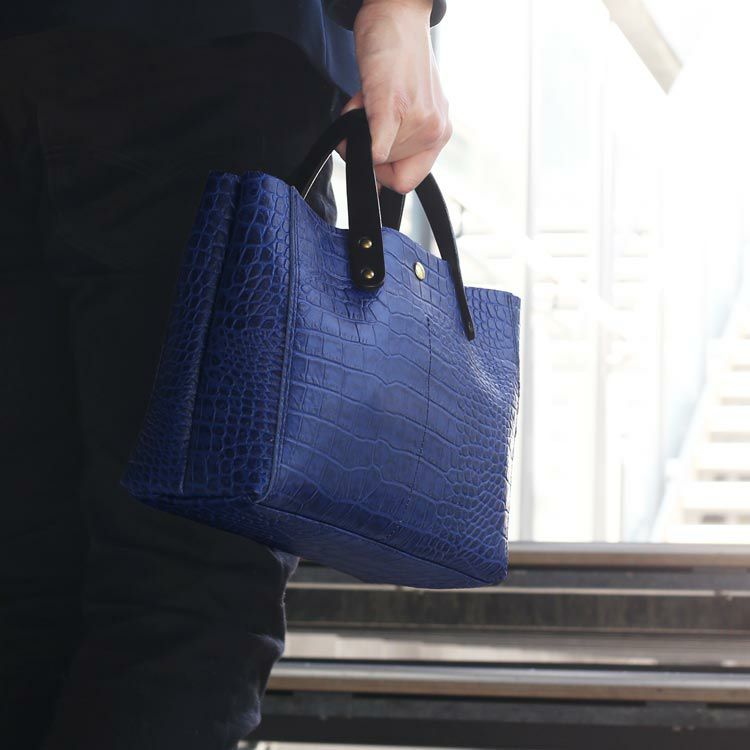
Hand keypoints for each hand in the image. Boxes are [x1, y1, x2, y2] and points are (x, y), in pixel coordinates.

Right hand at [340, 0, 451, 193]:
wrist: (397, 15)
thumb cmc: (398, 60)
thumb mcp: (408, 108)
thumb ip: (398, 142)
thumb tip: (375, 177)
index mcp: (438, 135)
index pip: (406, 181)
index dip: (383, 172)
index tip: (373, 147)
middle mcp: (434, 130)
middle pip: (387, 169)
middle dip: (369, 144)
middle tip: (371, 111)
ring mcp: (418, 119)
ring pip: (375, 156)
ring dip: (360, 128)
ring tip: (369, 97)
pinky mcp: (391, 105)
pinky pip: (376, 146)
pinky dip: (361, 143)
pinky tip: (361, 110)